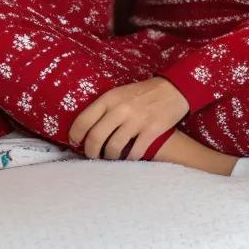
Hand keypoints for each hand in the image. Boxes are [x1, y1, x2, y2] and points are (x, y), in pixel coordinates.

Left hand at [68, 77, 188, 160]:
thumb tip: (86, 129)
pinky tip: (128, 156)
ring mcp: (136, 121)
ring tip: (110, 156)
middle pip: (95, 138)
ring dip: (109, 157)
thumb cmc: (141, 93)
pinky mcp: (151, 132)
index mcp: (109, 98)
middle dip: (90, 151)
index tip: (75, 143)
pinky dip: (128, 158)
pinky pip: (134, 153)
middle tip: (92, 155)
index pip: (83, 121)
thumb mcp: (119, 94)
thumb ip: (104, 108)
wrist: (172, 89)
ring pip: (113, 148)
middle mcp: (120, 110)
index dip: (75, 136)